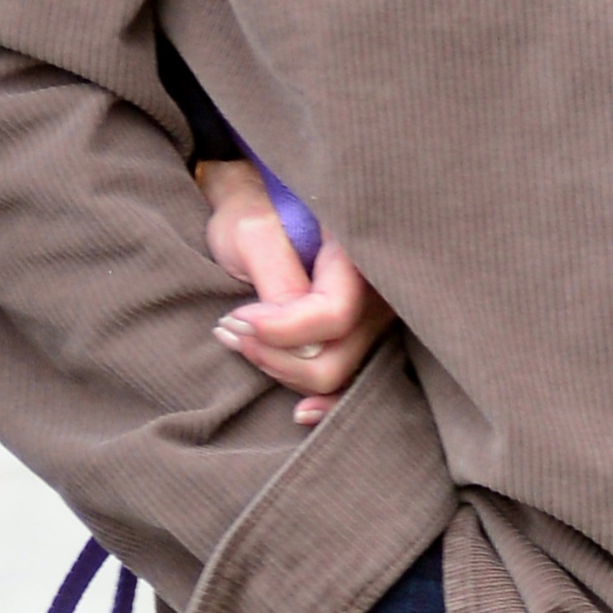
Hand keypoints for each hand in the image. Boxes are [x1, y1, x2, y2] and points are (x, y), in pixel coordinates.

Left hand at [195, 156, 395, 424]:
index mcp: (361, 250)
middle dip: (275, 356)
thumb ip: (278, 281)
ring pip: (338, 373)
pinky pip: (353, 382)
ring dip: (283, 370)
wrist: (265, 200)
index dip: (281, 330)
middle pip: (338, 355)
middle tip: (229, 330)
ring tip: (238, 339)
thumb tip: (289, 338)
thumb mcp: (256, 232)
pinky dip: (326, 401)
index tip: (235, 319)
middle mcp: (383, 288)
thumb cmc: (256, 210)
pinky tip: (301, 411)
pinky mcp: (365, 335)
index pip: (334, 314)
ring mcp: (379, 315)